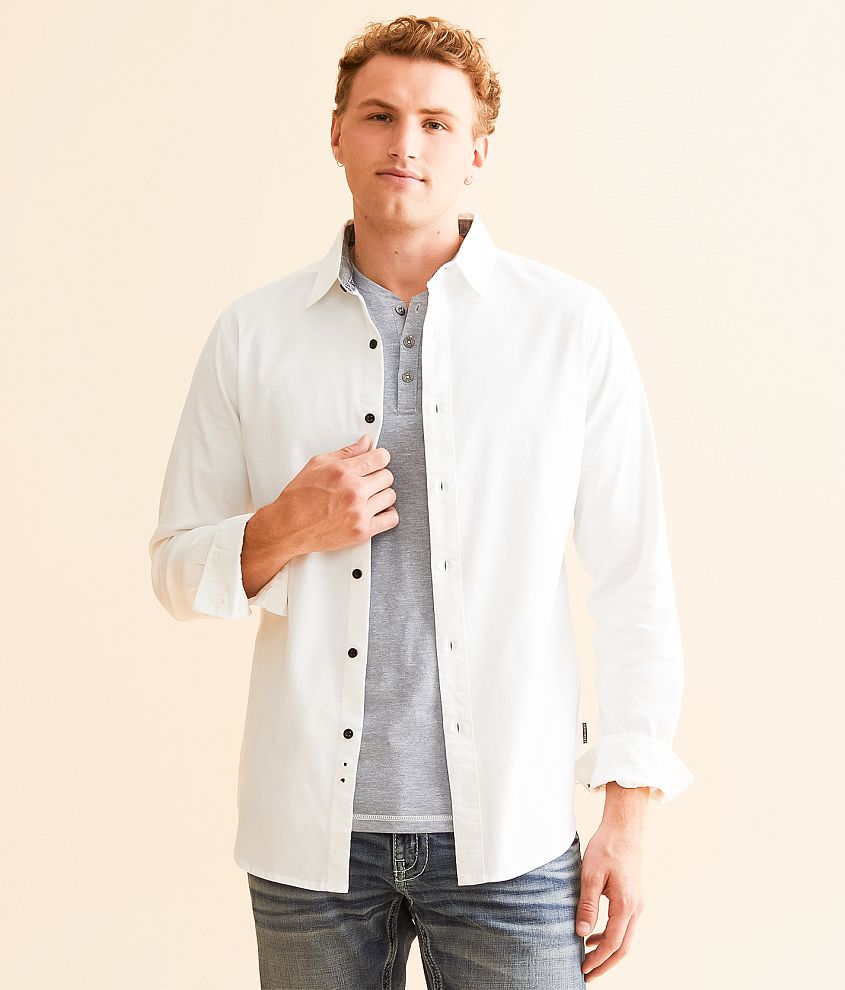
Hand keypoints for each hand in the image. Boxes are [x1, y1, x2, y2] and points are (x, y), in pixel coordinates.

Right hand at [272, 433, 397, 555]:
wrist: (288, 527)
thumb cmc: (298, 498)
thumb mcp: (317, 464)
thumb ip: (346, 452)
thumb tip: (366, 442)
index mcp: (342, 472)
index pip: (379, 458)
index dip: (380, 458)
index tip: (378, 461)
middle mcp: (353, 491)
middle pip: (387, 477)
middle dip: (379, 476)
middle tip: (368, 481)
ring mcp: (358, 512)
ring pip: (390, 496)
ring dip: (382, 495)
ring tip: (369, 497)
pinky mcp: (361, 531)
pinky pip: (391, 519)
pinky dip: (387, 515)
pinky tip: (376, 511)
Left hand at [575, 819, 644, 980]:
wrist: (625, 828)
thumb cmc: (606, 847)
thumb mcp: (590, 875)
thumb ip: (587, 905)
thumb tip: (582, 933)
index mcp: (626, 905)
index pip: (612, 943)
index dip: (598, 960)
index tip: (583, 969)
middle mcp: (636, 908)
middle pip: (623, 947)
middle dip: (605, 964)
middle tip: (587, 974)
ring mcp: (637, 903)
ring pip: (625, 937)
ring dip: (607, 950)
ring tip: (587, 957)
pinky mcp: (634, 897)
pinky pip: (625, 925)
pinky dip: (611, 935)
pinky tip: (594, 934)